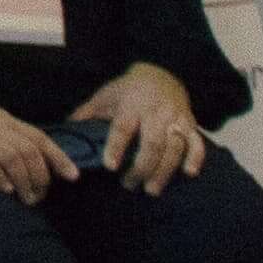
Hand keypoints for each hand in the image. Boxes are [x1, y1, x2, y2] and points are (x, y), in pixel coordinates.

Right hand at [0, 82, 73, 205]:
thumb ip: (5, 130)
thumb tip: (28, 151)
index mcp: (3, 117)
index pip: (38, 137)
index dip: (58, 157)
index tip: (73, 176)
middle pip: (28, 150)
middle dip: (41, 176)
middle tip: (40, 196)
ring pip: (11, 156)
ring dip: (23, 180)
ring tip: (26, 198)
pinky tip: (4, 189)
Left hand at [70, 64, 206, 194]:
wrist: (161, 74)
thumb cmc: (128, 89)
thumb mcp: (104, 96)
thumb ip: (86, 114)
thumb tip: (65, 131)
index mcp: (131, 103)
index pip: (123, 127)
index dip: (116, 147)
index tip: (110, 166)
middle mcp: (156, 111)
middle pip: (152, 142)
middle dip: (142, 167)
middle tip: (130, 184)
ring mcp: (176, 118)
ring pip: (175, 146)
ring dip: (165, 170)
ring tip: (152, 189)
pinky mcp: (190, 124)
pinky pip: (197, 142)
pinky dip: (195, 158)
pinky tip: (189, 173)